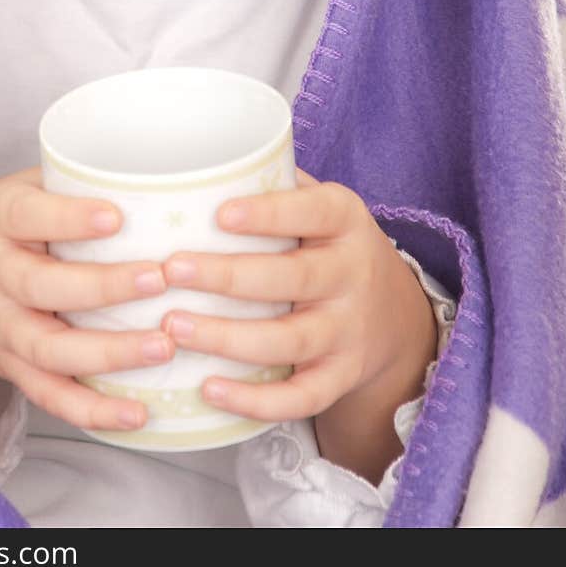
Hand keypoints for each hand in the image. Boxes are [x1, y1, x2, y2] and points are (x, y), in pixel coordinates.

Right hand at [0, 166, 174, 431]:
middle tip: (158, 278)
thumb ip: (68, 186)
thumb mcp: (17, 192)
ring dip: (109, 352)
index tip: (117, 216)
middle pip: (43, 286)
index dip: (70, 218)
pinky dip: (92, 410)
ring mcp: (2, 329)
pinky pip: (51, 396)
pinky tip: (137, 412)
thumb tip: (149, 177)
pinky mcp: (12, 369)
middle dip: (104, 286)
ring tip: (162, 345)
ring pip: (51, 349)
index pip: (28, 216)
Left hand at [157, 168, 436, 425]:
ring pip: (290, 340)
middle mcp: (353, 274)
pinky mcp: (341, 376)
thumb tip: (194, 166)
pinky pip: (302, 397)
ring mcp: (349, 330)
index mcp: (345, 221)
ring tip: (173, 326)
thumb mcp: (319, 205)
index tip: (220, 214)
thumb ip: (272, 183)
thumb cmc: (328, 245)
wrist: (394, 315)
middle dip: (228, 275)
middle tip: (171, 269)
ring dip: (228, 337)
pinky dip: (257, 400)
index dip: (269, 214)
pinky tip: (209, 389)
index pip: (312, 211)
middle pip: (294, 277)